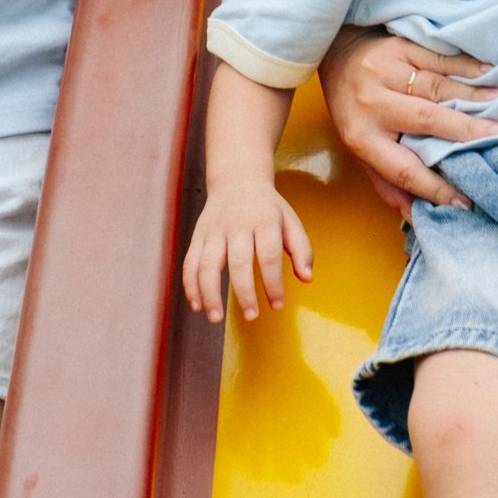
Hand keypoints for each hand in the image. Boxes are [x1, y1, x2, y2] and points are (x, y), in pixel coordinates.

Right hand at [182, 181, 313, 322]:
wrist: (237, 180)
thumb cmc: (268, 208)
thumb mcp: (290, 221)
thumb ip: (301, 249)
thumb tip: (307, 278)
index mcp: (264, 220)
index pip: (269, 255)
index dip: (273, 282)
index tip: (277, 305)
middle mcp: (237, 225)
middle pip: (238, 261)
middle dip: (244, 291)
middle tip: (251, 316)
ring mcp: (214, 230)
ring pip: (207, 264)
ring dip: (210, 293)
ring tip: (216, 318)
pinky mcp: (198, 236)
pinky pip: (190, 262)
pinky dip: (190, 285)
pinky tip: (197, 305)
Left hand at [318, 30, 497, 213]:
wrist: (336, 55)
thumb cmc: (355, 109)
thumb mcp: (361, 147)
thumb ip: (387, 182)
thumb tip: (415, 217)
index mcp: (362, 137)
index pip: (404, 168)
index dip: (436, 187)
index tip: (468, 201)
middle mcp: (372, 104)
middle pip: (426, 120)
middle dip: (466, 130)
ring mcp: (385, 71)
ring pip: (436, 87)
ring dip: (473, 96)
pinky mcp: (398, 46)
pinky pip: (438, 58)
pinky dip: (466, 66)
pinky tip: (488, 72)